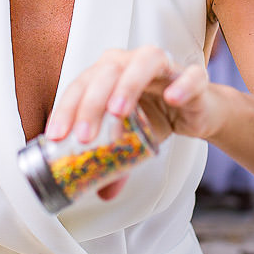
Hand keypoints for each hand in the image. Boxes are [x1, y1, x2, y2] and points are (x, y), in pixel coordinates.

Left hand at [44, 46, 228, 199]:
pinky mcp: (194, 78)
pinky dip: (181, 85)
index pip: (81, 85)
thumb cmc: (156, 114)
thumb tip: (100, 192)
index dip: (67, 109)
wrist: (195, 111)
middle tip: (84, 135)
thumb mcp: (130, 138)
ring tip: (117, 112)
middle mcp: (132, 62)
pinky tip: (171, 99)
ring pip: (144, 62)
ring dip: (128, 85)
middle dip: (91, 104)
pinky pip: (191, 76)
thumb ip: (115, 160)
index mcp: (108, 72)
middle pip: (107, 72)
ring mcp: (164, 66)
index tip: (57, 136)